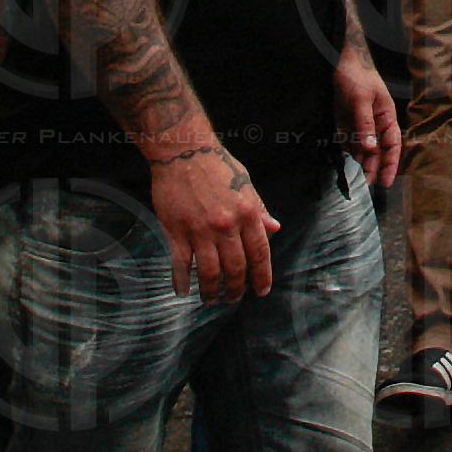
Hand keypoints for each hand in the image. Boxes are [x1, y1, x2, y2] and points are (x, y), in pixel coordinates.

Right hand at [147, 143, 278, 301]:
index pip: (260, 252)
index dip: (262, 275)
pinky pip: (180, 264)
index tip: (261, 290)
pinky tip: (183, 292)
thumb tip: (275, 229)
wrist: (185, 152)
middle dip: (236, 288)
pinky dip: (182, 281)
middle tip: (234, 299)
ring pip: (209, 272)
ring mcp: (200, 231)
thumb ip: (260, 210)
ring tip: (211, 300)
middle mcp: (226, 225)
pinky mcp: (176, 231)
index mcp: (248, 213)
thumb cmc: (218, 166)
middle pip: (235, 268)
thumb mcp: (246, 184)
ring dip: (211, 291)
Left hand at [333, 50, 401, 190]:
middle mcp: (376, 124)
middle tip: (366, 186)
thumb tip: (370, 148)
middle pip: (377, 151)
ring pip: (363, 151)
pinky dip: (348, 156)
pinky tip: (345, 168)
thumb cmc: (356, 77)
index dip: (391, 163)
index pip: (392, 144)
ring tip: (355, 182)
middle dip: (373, 169)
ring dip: (360, 165)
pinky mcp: (347, 126)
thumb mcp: (362, 100)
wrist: (338, 64)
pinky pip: (349, 145)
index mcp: (386, 116)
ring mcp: (361, 126)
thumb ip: (365, 124)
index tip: (386, 182)